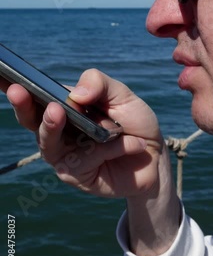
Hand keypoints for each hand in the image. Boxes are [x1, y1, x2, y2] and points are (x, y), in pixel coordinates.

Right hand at [6, 69, 162, 198]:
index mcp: (65, 108)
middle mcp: (59, 132)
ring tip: (58, 111)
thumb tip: (74, 94)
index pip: (36, 97)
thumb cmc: (134, 122)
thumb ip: (99, 84)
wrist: (155, 156)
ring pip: (49, 144)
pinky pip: (84, 159)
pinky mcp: (77, 176)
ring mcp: (65, 155)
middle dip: (24, 107)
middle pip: (32, 122)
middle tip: (19, 91)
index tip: (6, 79)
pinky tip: (132, 143)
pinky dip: (109, 148)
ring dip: (52, 127)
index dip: (18, 90)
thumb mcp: (122, 95)